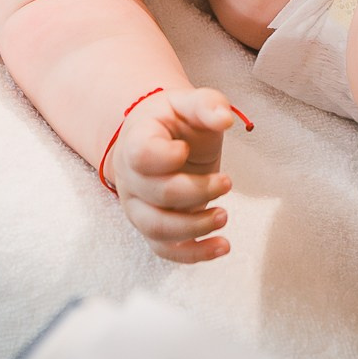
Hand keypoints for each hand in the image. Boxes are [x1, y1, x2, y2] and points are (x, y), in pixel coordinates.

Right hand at [108, 87, 241, 262]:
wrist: (159, 140)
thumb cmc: (175, 122)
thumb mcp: (189, 104)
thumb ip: (207, 104)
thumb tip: (224, 119)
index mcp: (137, 140)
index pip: (141, 154)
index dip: (165, 157)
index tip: (185, 149)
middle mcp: (130, 177)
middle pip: (156, 194)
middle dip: (196, 192)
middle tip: (227, 182)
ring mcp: (138, 206)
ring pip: (157, 227)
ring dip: (194, 226)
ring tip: (224, 216)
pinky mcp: (152, 227)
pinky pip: (165, 249)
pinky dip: (194, 254)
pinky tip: (222, 246)